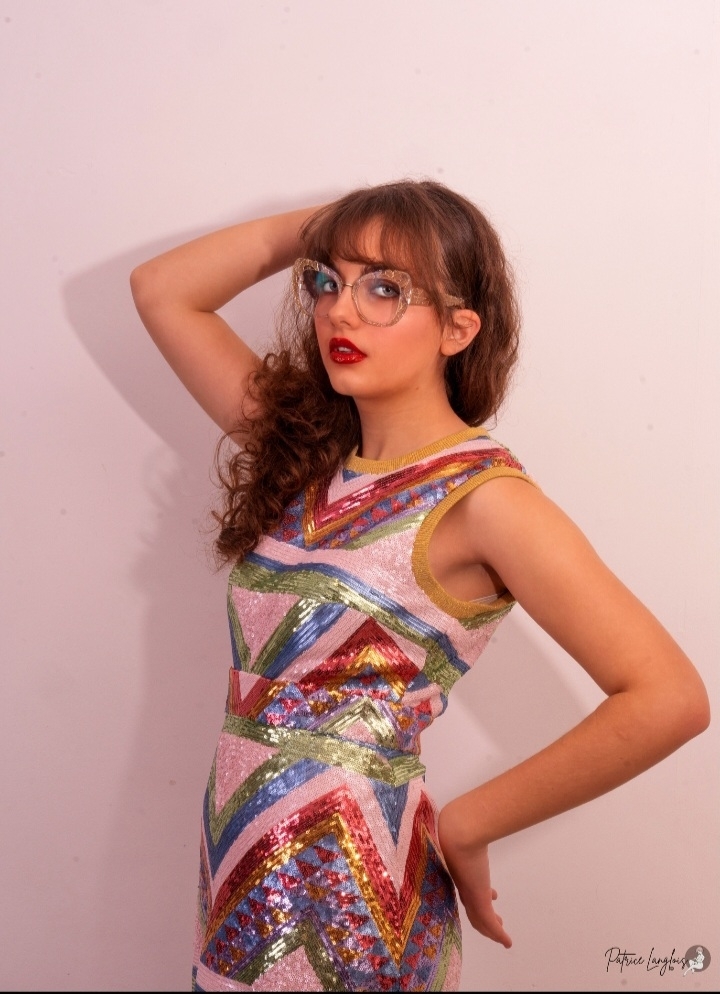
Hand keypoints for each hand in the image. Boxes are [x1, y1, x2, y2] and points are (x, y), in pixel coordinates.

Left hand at [438, 808, 511, 947]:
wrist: (458, 833)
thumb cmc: (462, 827)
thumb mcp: (470, 829)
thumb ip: (474, 825)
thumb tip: (481, 811)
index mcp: (459, 870)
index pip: (468, 888)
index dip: (479, 894)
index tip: (493, 895)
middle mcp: (462, 884)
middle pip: (472, 907)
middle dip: (483, 915)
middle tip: (495, 920)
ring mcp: (469, 894)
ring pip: (480, 919)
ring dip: (490, 927)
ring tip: (499, 932)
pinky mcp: (478, 900)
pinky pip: (489, 925)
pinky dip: (498, 936)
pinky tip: (507, 942)